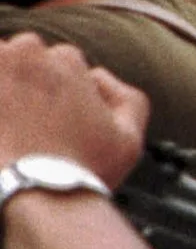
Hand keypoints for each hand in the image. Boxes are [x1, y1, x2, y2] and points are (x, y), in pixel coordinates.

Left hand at [0, 32, 149, 184]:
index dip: (65, 89)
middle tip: (29, 119)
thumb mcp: (130, 140)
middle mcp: (26, 55)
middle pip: (25, 55)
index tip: (57, 116)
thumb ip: (129, 98)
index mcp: (67, 61)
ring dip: (3, 86)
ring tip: (10, 122)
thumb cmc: (81, 171)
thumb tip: (98, 76)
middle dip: (28, 81)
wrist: (34, 194)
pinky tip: (2, 127)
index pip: (64, 60)